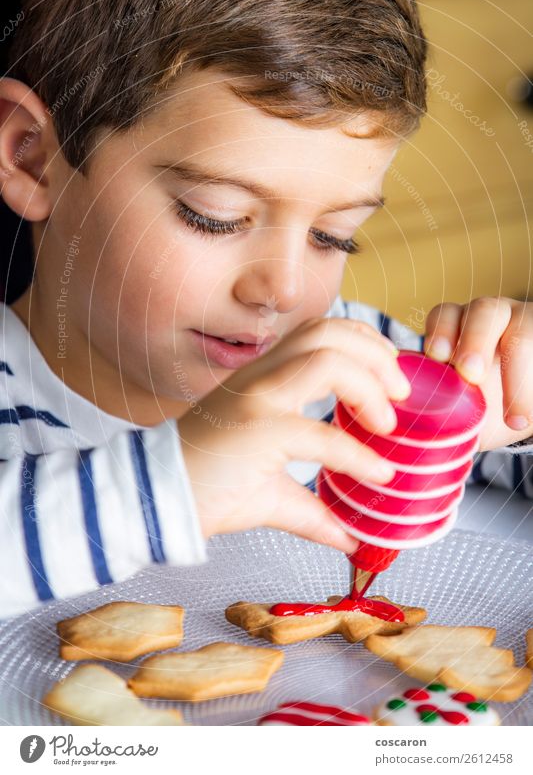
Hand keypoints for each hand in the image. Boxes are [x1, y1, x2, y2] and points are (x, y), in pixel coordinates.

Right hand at [178, 317, 410, 553]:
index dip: (364, 343)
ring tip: (389, 425)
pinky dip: (357, 453)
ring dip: (371, 387)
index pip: (319, 333)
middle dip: (377, 354)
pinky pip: (320, 433)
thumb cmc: (207, 488)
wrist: (157, 500)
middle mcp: (262, 378)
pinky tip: (377, 475)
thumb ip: (313, 509)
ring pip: (328, 360)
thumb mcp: (271, 492)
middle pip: (329, 332)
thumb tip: (350, 536)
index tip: (391, 375)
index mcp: (264, 379)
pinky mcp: (258, 432)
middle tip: (401, 393)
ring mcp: (258, 399)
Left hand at [423, 297, 532, 449]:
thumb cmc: (479, 408)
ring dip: (515, 369)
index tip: (437, 357)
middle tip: (471, 375)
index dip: (440, 331)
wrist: (522, 413)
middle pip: (484, 310)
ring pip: (522, 329)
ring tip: (513, 416)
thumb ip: (432, 405)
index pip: (446, 314)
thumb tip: (398, 430)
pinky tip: (526, 418)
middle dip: (475, 341)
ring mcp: (524, 327)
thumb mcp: (455, 405)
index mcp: (459, 327)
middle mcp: (493, 320)